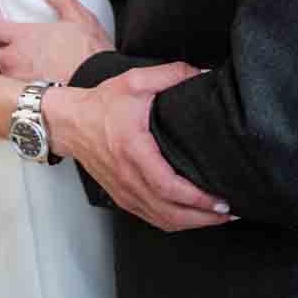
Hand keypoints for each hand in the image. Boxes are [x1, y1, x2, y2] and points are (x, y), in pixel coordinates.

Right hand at [42, 63, 233, 233]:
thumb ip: (171, 74)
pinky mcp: (122, 197)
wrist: (68, 122)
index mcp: (133, 150)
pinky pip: (152, 219)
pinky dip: (175, 222)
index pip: (167, 186)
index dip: (196, 198)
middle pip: (170, 213)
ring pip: (163, 221)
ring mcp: (124, 192)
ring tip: (218, 216)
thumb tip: (202, 73)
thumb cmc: (100, 104)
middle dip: (204, 217)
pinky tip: (192, 217)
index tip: (220, 198)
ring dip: (193, 223)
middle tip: (230, 211)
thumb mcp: (135, 81)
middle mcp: (128, 178)